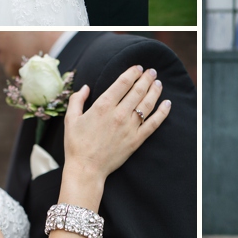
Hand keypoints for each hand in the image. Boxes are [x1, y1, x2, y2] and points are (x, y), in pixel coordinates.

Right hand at [63, 65, 170, 182]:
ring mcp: (130, 127)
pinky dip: (163, 112)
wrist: (86, 169)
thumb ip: (77, 100)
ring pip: (147, 104)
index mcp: (103, 106)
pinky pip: (154, 123)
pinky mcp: (137, 139)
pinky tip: (167, 104)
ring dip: (155, 91)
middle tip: (152, 72)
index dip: (132, 73)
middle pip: (138, 90)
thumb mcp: (70, 119)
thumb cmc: (76, 144)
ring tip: (158, 83)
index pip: (123, 83)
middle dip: (147, 78)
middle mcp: (119, 114)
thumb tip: (86, 87)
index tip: (138, 68)